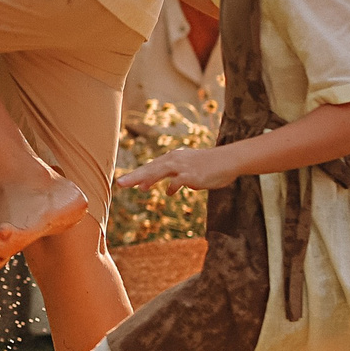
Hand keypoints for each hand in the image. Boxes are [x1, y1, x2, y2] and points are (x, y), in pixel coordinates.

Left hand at [116, 147, 237, 193]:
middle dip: (134, 176)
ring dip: (146, 179)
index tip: (125, 181)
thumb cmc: (212, 166)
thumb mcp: (192, 170)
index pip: (152, 167)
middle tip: (119, 183)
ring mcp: (183, 167)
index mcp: (173, 158)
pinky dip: (172, 187)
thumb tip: (174, 187)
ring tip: (136, 188)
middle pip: (151, 168)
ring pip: (159, 172)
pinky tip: (170, 193)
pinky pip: (178, 181)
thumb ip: (180, 178)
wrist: (229, 159)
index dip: (138, 174)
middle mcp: (175, 160)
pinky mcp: (192, 174)